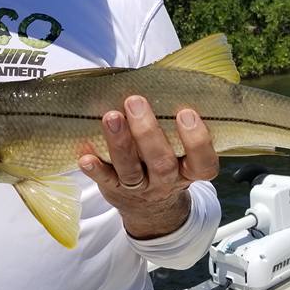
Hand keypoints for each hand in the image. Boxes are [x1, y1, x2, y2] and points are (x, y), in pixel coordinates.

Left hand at [78, 95, 218, 239]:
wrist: (150, 209)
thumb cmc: (165, 163)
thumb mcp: (180, 152)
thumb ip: (173, 125)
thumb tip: (157, 79)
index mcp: (188, 170)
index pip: (203, 163)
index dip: (198, 140)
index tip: (187, 113)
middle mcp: (166, 182)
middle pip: (162, 163)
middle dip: (148, 132)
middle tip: (135, 101)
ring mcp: (140, 188)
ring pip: (131, 171)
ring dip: (120, 143)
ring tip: (111, 117)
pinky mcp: (114, 190)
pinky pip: (105, 181)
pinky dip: (95, 169)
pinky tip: (86, 156)